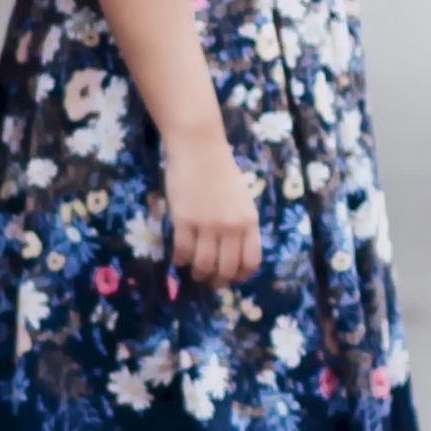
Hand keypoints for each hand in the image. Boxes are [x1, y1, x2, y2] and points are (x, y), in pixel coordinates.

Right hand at [162, 136, 262, 286]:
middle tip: (210, 281)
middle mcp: (232, 226)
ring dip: (198, 273)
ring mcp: (208, 224)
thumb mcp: (242, 199)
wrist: (199, 149)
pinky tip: (179, 258)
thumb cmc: (221, 171)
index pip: (251, 261)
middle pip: (227, 268)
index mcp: (249, 221)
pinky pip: (182, 251)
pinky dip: (180, 260)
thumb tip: (234, 252)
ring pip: (203, 265)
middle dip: (218, 281)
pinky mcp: (185, 220)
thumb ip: (241, 224)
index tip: (232, 279)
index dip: (241, 276)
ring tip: (194, 271)